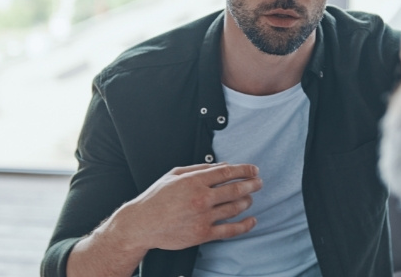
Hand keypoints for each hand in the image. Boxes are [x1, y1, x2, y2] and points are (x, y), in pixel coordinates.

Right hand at [120, 162, 262, 250]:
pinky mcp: (202, 234)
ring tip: (250, 198)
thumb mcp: (174, 175)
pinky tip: (251, 221)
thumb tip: (222, 166)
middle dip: (251, 184)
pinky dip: (244, 226)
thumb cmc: (156, 198)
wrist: (142, 224)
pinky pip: (229, 230)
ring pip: (234, 208)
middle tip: (258, 182)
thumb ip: (199, 169)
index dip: (244, 170)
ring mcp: (203, 217)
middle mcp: (201, 198)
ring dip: (247, 202)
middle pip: (235, 189)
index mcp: (194, 181)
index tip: (253, 170)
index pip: (227, 172)